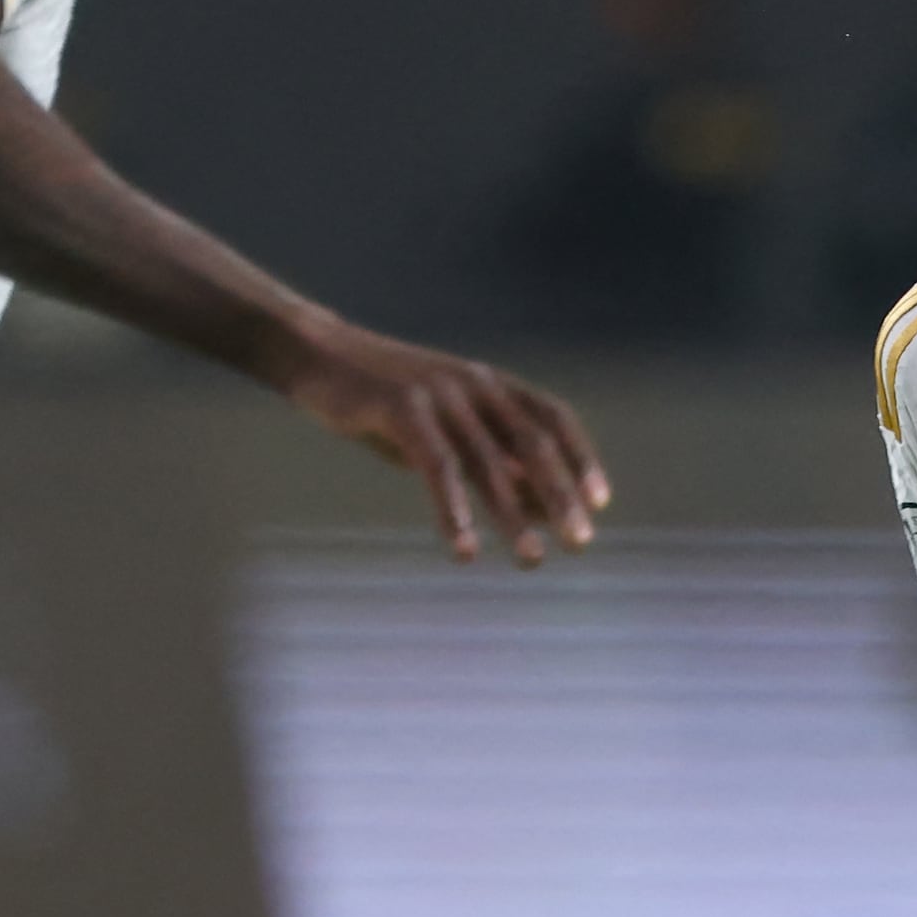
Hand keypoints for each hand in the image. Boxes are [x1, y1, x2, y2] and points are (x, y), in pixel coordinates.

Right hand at [285, 322, 608, 565]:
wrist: (317, 356)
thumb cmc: (387, 403)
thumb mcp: (448, 428)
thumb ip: (493, 458)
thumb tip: (544, 506)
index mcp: (491, 384)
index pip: (553, 418)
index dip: (581, 458)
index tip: (599, 503)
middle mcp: (474, 384)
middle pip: (533, 443)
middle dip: (561, 496)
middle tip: (581, 543)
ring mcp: (440, 393)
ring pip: (488, 463)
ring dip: (513, 516)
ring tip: (531, 559)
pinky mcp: (402, 407)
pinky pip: (438, 467)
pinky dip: (454, 511)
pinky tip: (465, 549)